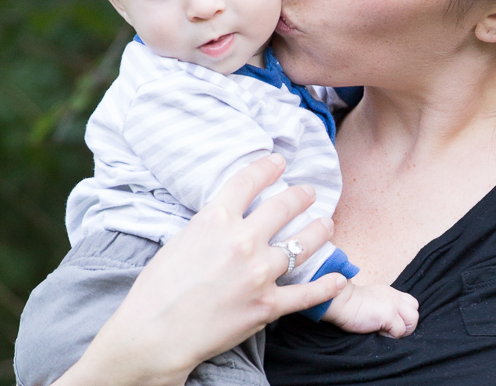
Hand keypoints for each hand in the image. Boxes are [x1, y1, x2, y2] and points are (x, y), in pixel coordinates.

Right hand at [55, 154, 345, 385]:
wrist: (155, 332)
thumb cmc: (158, 287)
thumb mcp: (181, 239)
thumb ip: (210, 224)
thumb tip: (227, 217)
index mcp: (216, 219)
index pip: (248, 181)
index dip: (268, 167)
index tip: (279, 162)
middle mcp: (242, 240)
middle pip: (282, 206)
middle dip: (300, 195)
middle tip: (308, 191)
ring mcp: (258, 273)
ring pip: (301, 243)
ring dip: (318, 230)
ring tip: (326, 223)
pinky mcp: (267, 305)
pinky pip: (307, 293)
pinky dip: (327, 285)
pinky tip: (339, 277)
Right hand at [322, 282, 418, 337]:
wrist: (338, 300)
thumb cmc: (349, 304)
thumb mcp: (371, 299)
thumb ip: (383, 305)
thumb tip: (389, 321)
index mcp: (389, 292)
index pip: (410, 303)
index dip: (403, 316)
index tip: (389, 322)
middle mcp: (394, 296)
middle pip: (414, 311)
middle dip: (406, 324)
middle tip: (389, 329)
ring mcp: (392, 304)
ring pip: (413, 320)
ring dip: (401, 330)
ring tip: (385, 330)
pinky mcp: (388, 314)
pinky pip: (399, 332)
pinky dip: (390, 336)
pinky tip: (377, 331)